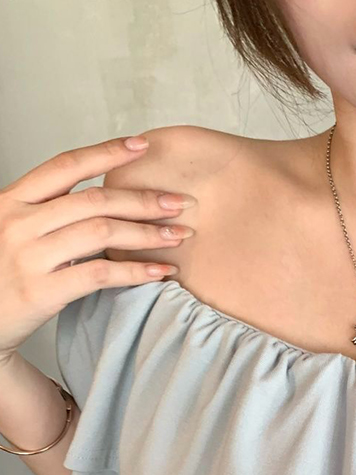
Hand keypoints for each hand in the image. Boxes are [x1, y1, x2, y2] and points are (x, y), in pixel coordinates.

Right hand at [0, 134, 196, 359]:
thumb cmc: (1, 276)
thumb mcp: (15, 232)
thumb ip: (51, 215)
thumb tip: (107, 202)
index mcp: (12, 201)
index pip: (65, 166)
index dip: (106, 153)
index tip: (142, 146)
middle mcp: (18, 222)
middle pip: (94, 200)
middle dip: (144, 199)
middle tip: (180, 202)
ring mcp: (29, 256)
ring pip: (102, 232)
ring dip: (148, 233)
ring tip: (179, 236)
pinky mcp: (42, 290)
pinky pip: (100, 274)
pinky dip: (136, 271)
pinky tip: (161, 271)